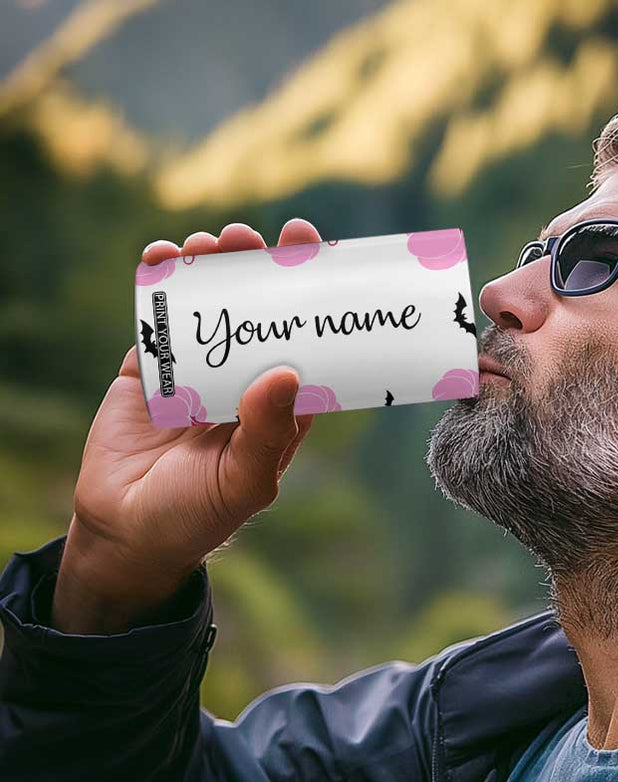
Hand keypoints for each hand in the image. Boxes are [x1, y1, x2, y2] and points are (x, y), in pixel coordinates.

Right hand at [52, 219, 321, 631]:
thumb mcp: (244, 481)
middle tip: (262, 238)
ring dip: (214, 267)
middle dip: (262, 269)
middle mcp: (244, 380)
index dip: (313, 299)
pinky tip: (163, 256)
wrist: (125, 531)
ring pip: (211, 305)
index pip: (306, 342)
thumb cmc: (198, 514)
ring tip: (213, 242)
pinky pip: (159, 317)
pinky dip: (160, 283)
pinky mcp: (151, 367)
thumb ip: (266, 432)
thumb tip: (287, 373)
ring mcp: (197, 370)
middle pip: (261, 312)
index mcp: (279, 405)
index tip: (316, 253)